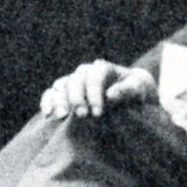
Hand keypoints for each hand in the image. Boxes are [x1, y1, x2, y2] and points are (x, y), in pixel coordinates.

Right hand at [39, 59, 155, 120]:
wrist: (130, 99)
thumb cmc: (136, 93)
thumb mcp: (139, 90)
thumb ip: (127, 91)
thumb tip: (110, 95)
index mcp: (103, 69)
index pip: (94, 75)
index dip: (94, 92)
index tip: (98, 113)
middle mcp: (85, 73)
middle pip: (75, 80)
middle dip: (77, 98)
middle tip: (82, 116)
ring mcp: (73, 82)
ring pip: (60, 86)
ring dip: (60, 101)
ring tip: (63, 117)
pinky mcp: (64, 93)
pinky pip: (50, 94)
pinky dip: (48, 102)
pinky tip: (48, 114)